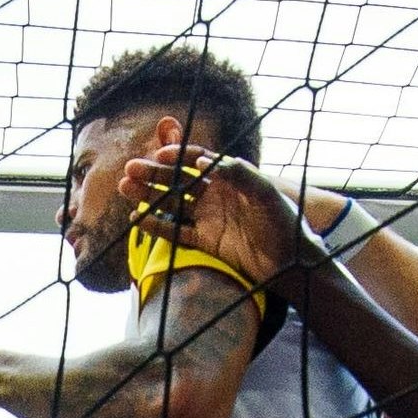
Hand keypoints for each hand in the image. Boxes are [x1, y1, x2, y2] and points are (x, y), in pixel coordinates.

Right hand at [117, 146, 308, 290]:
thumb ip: (239, 175)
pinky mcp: (205, 241)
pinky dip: (156, 226)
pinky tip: (137, 219)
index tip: (160, 154)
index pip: (198, 160)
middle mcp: (215, 194)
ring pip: (171, 203)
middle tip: (129, 169)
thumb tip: (204, 163)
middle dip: (154, 173)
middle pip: (178, 180)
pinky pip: (175, 231)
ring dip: (148, 195)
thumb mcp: (266, 194)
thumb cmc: (285, 224)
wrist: (291, 263)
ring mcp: (208, 218)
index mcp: (230, 177)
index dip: (178, 155)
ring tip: (125, 188)